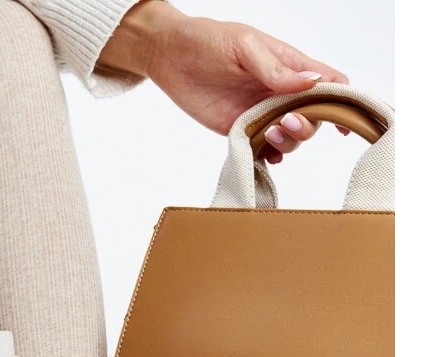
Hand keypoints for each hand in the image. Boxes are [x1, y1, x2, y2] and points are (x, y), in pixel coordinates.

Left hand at [115, 3, 348, 162]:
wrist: (170, 57)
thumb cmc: (208, 41)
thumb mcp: (245, 47)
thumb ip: (276, 69)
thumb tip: (312, 82)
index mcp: (288, 65)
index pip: (329, 82)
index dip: (343, 102)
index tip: (345, 122)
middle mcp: (279, 91)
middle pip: (313, 116)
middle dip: (307, 125)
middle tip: (285, 123)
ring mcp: (260, 112)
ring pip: (290, 135)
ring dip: (288, 141)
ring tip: (269, 135)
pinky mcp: (239, 128)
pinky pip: (262, 148)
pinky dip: (269, 156)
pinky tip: (265, 154)